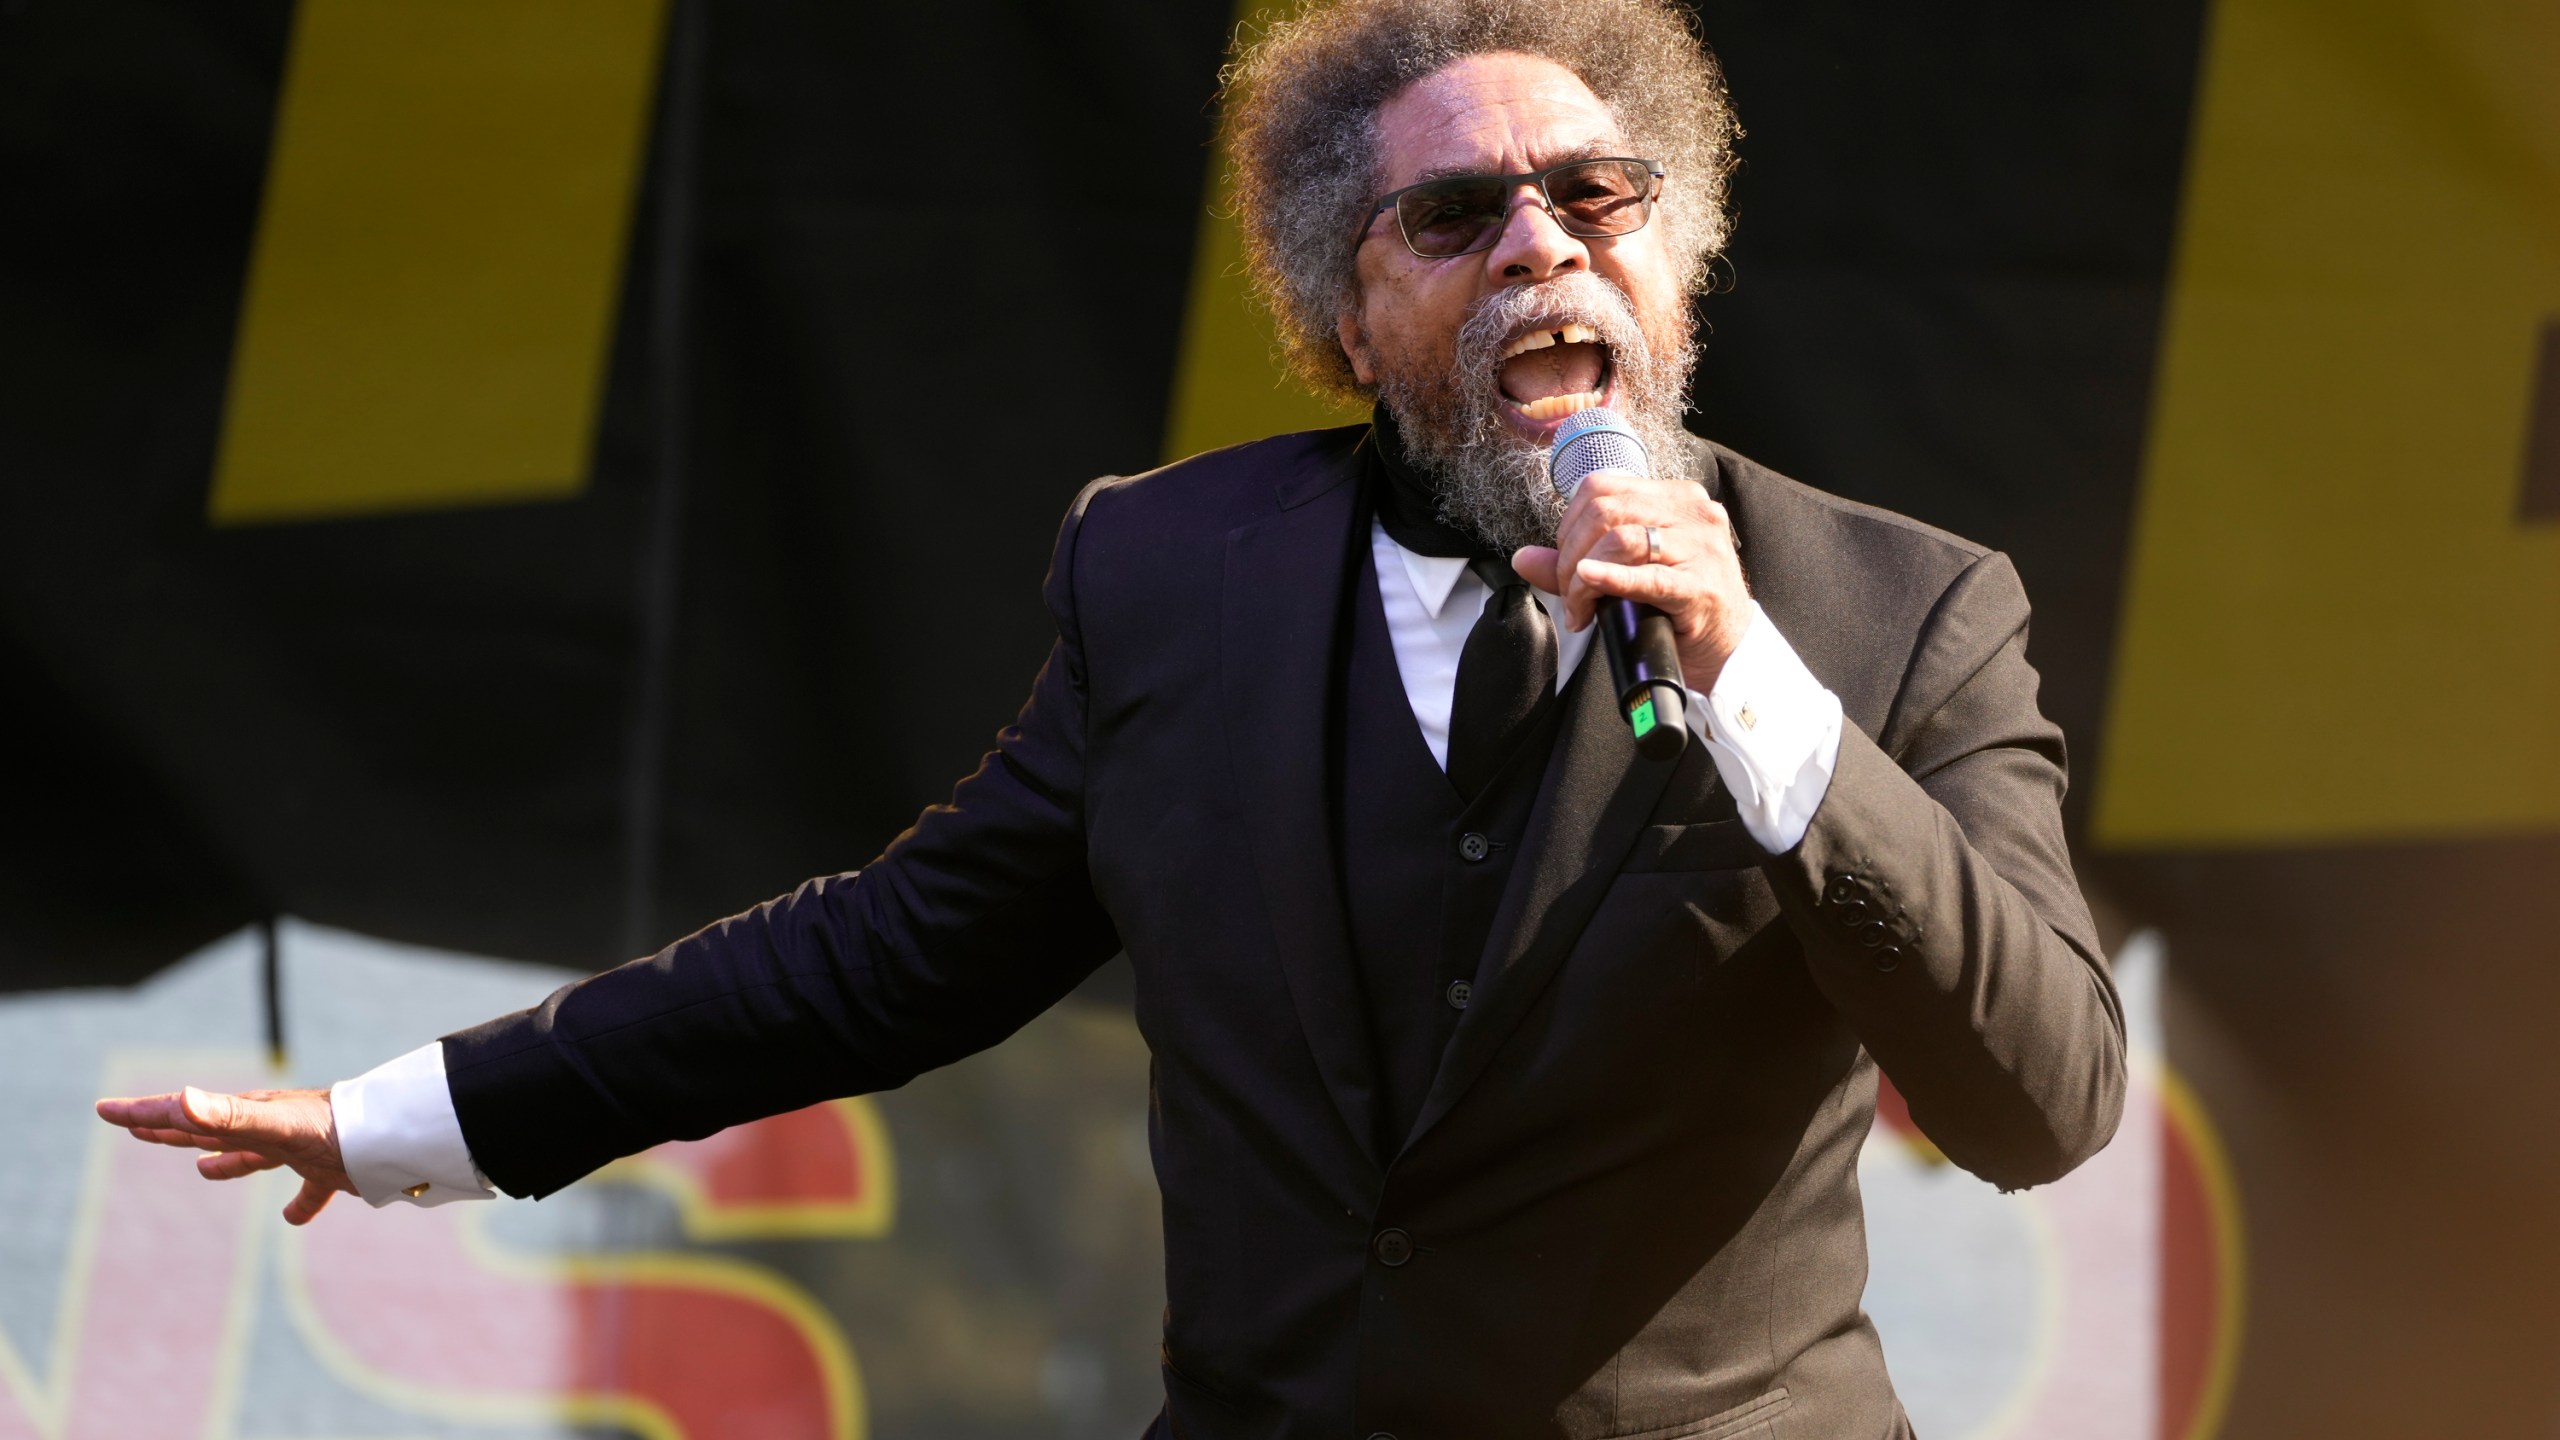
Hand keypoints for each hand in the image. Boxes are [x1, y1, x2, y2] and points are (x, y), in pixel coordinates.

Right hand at [95, 1086, 355, 1224]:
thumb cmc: (336, 1128)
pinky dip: (300, 1204)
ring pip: (252, 1156)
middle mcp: (270, 1127)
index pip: (185, 1113)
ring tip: (202, 1170)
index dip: (143, 1113)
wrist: (396, 1138)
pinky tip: (293, 1220)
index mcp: (248, 1114)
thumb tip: (178, 1100)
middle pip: (210, 1130)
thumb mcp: (276, 1125)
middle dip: (172, 1129)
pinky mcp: (330, 1172)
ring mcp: (300, 1148)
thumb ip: (228, 1117)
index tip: (105, 1110)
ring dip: (225, 1161)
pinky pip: (309, 1191)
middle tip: (136, 1128)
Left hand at [1511, 469, 1751, 690]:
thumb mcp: (1628, 572)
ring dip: (1584, 577)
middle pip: (1605, 511)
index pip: (1601, 488)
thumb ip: (1577, 562)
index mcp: (1673, 498)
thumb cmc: (1677, 606)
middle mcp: (1690, 512)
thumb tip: (1523, 558)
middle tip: (1570, 595)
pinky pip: (1650, 575)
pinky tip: (1591, 581)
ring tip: (1582, 610)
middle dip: (1571, 554)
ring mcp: (1700, 547)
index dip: (1569, 524)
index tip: (1567, 564)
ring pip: (1622, 538)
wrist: (1728, 647)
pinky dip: (1613, 577)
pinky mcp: (1701, 586)